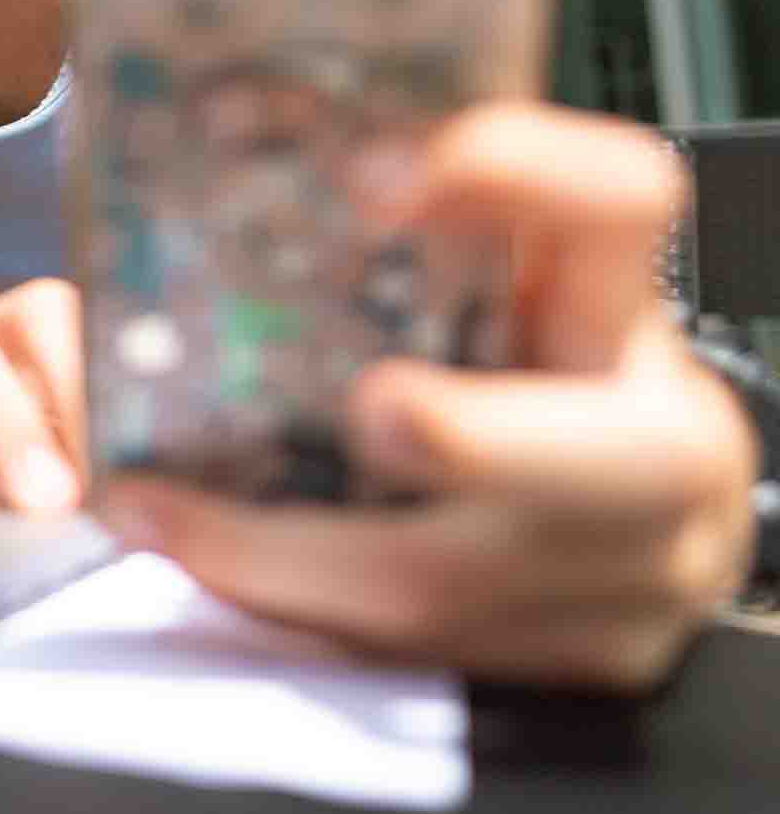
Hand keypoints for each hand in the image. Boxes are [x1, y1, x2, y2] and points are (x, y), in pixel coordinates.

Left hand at [97, 103, 759, 688]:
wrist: (629, 507)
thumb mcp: (490, 269)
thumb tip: (207, 155)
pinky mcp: (569, 659)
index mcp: (621, 305)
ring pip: (460, 584)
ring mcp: (628, 570)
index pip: (617, 202)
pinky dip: (287, 605)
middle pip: (607, 454)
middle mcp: (656, 441)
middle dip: (474, 438)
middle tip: (366, 409)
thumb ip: (392, 222)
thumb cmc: (524, 361)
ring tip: (156, 509)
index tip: (373, 171)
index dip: (519, 174)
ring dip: (286, 555)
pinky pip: (412, 650)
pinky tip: (197, 560)